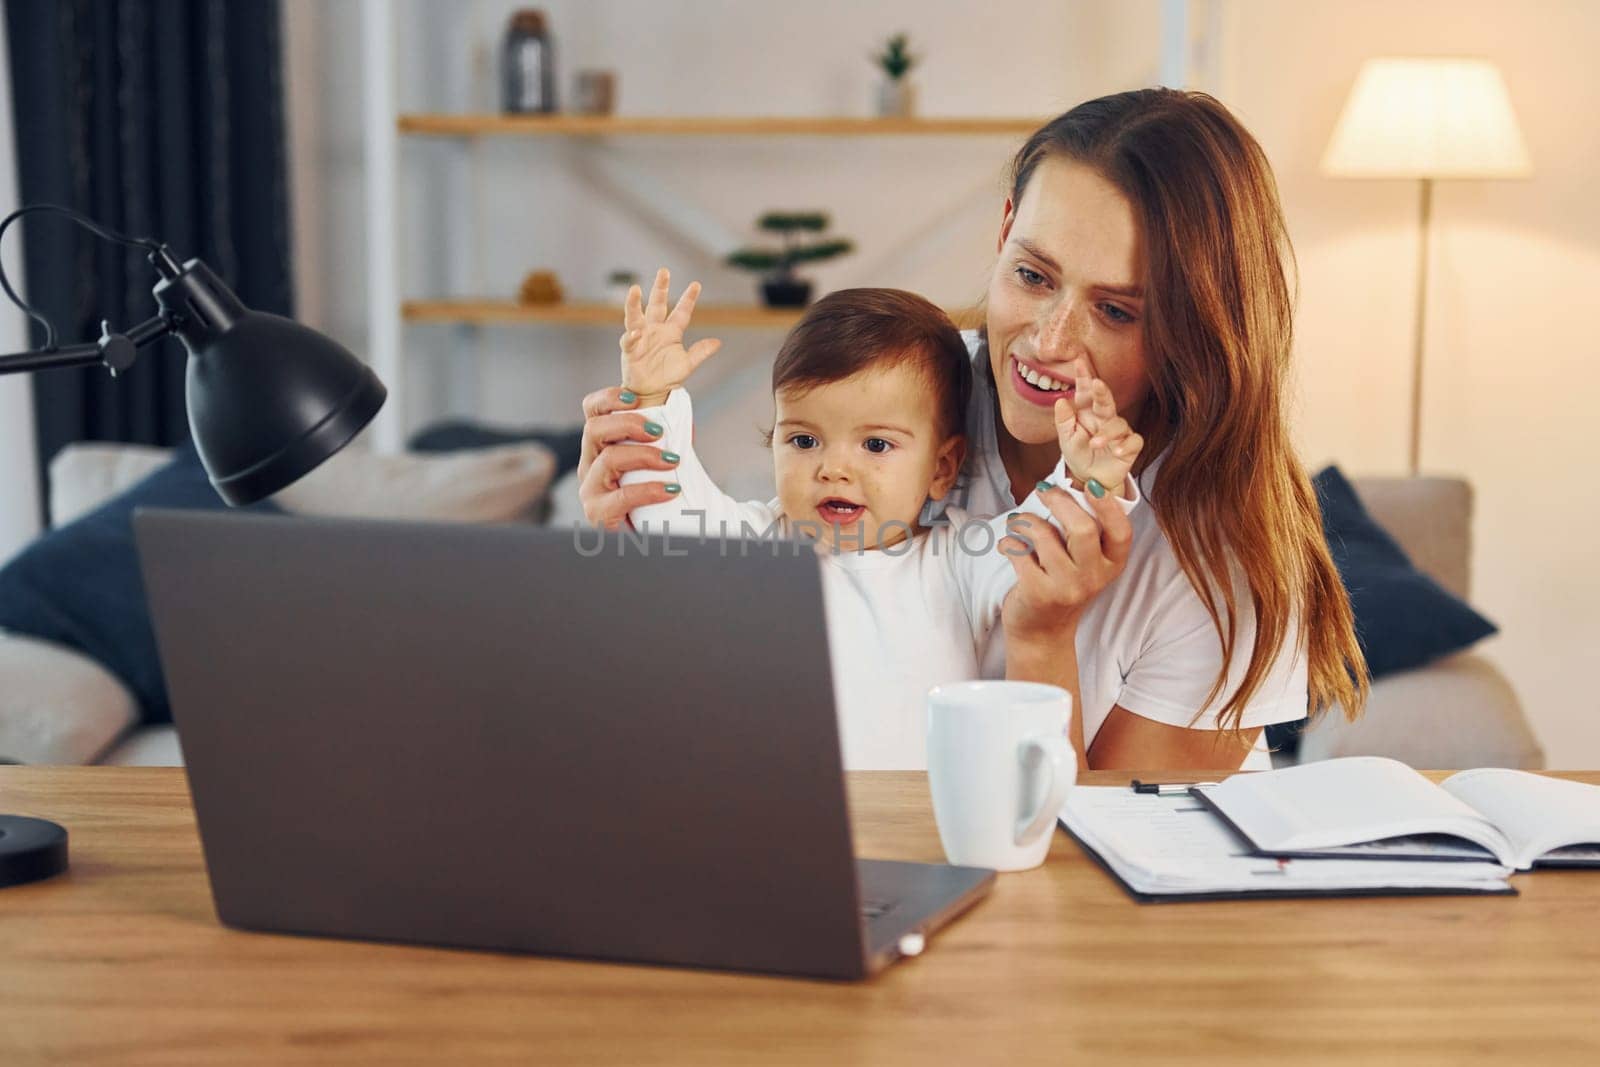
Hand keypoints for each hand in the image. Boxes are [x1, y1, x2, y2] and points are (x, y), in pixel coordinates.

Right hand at [577, 386, 679, 528]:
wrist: (651, 543)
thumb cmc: (654, 501)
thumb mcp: (659, 465)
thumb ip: (667, 443)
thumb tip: (683, 422)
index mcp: (601, 447)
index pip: (592, 411)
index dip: (608, 398)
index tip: (635, 398)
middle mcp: (589, 465)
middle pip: (594, 429)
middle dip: (629, 424)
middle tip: (659, 431)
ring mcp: (590, 491)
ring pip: (608, 459)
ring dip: (644, 455)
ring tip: (673, 462)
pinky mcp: (598, 515)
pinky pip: (620, 497)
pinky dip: (649, 490)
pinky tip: (671, 489)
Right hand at [619, 267, 721, 402]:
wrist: (651, 392)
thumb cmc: (668, 377)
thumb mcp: (688, 364)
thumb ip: (700, 352)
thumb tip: (717, 342)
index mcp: (671, 331)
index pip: (681, 311)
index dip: (688, 299)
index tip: (696, 284)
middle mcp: (655, 329)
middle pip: (657, 304)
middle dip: (660, 288)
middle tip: (664, 271)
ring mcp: (641, 337)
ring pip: (636, 315)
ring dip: (634, 302)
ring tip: (634, 289)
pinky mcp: (630, 349)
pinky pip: (629, 339)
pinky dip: (631, 336)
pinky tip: (635, 332)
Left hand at [999, 482, 1133, 647]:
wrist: (1042, 633)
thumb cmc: (1062, 585)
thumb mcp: (1085, 563)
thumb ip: (1087, 531)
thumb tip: (1071, 483)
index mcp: (1112, 564)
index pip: (1121, 532)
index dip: (1108, 506)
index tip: (1091, 484)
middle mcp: (1094, 577)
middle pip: (1082, 528)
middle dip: (1059, 501)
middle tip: (1043, 490)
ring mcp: (1067, 587)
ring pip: (1045, 536)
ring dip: (1026, 521)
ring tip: (1018, 522)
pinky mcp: (1039, 593)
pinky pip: (1019, 553)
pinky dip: (1009, 542)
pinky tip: (1009, 545)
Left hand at [1055, 361, 1142, 495]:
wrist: (1090, 478)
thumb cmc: (1079, 453)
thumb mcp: (1065, 438)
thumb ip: (1063, 420)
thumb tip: (1061, 400)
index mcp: (1087, 412)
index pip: (1086, 391)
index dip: (1083, 377)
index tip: (1079, 362)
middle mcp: (1104, 418)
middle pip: (1105, 401)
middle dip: (1102, 391)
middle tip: (1096, 383)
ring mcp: (1119, 431)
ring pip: (1118, 424)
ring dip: (1107, 432)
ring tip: (1095, 442)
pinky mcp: (1130, 446)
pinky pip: (1134, 441)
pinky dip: (1126, 445)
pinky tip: (1118, 450)